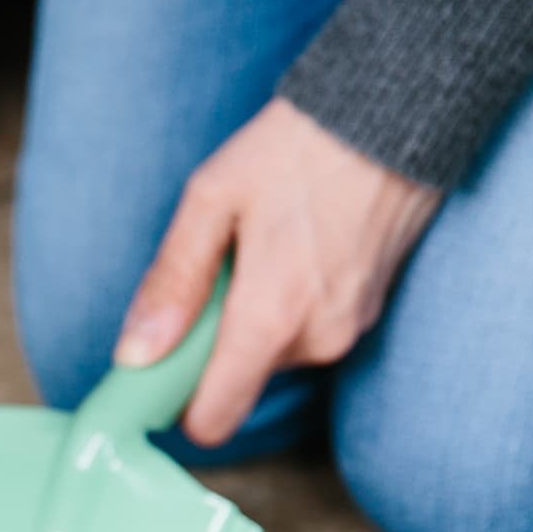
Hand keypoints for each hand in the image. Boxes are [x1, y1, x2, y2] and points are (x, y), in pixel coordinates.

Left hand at [116, 98, 442, 445]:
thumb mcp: (211, 200)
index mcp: (271, 319)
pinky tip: (293, 248)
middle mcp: (317, 340)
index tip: (160, 365)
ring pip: (271, 354)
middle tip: (217, 270)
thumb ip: (173, 283)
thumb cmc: (295, 148)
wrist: (395, 111)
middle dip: (214, 341)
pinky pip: (305, 330)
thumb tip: (136, 355)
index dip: (177, 403)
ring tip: (261, 247)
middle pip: (237, 381)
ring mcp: (350, 328)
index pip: (213, 420)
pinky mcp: (369, 312)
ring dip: (252, 317)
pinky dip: (286, 304)